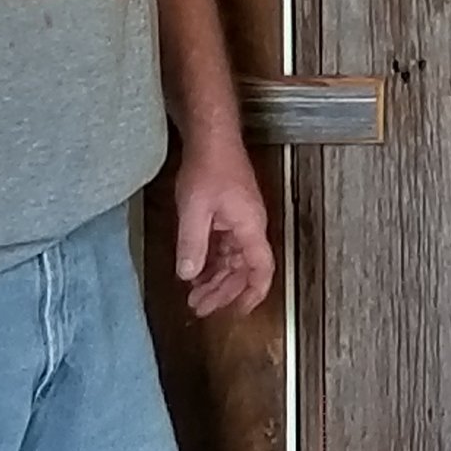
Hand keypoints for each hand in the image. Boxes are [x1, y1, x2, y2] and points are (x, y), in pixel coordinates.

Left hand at [173, 145, 275, 319]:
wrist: (211, 138)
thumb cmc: (209, 167)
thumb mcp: (194, 210)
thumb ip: (192, 245)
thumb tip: (188, 274)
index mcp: (250, 227)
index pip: (261, 270)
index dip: (253, 294)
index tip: (239, 312)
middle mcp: (250, 227)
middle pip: (243, 270)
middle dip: (223, 292)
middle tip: (200, 308)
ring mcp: (240, 221)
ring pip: (232, 260)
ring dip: (215, 279)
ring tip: (194, 295)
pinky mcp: (229, 215)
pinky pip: (224, 247)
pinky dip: (211, 262)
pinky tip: (194, 272)